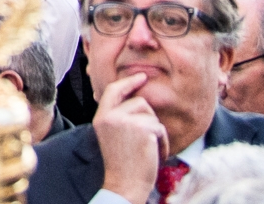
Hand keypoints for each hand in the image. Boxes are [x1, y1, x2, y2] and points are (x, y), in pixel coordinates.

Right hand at [92, 71, 165, 202]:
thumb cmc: (121, 166)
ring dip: (156, 131)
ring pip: (151, 115)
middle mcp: (110, 117)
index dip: (128, 82)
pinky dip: (163, 142)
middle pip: (139, 102)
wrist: (124, 186)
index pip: (113, 91)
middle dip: (149, 117)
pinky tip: (158, 155)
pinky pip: (160, 128)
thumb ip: (118, 118)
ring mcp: (125, 121)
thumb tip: (139, 101)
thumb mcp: (112, 136)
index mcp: (101, 118)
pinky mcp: (142, 129)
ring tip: (151, 149)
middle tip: (151, 135)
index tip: (142, 77)